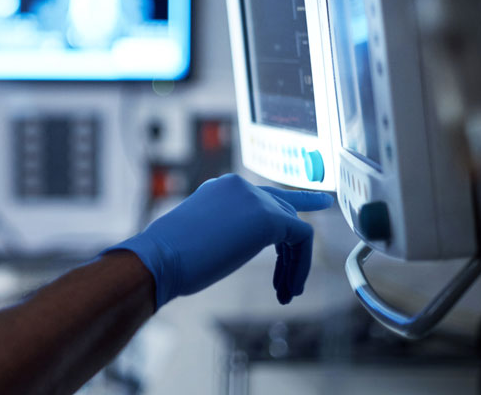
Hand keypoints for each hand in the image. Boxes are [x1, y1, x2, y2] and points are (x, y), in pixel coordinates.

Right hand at [106, 174, 333, 308]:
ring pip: (295, 228)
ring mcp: (255, 198)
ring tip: (287, 293)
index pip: (264, 196)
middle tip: (290, 284)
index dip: (292, 206)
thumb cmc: (171, 257)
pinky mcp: (268, 217)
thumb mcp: (203, 234)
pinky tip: (290, 288)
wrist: (160, 257)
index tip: (319, 203)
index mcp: (221, 188)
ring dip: (295, 265)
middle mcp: (240, 186)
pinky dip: (301, 265)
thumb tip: (238, 243)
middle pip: (284, 211)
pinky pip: (302, 238)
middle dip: (293, 251)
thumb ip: (226, 229)